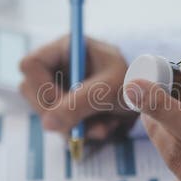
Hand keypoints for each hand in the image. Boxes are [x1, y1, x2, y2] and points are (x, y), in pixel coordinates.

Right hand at [19, 36, 136, 141]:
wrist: (150, 99)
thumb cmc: (133, 82)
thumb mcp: (110, 90)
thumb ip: (80, 103)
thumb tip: (47, 124)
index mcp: (66, 48)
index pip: (30, 66)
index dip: (41, 88)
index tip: (62, 106)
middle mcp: (58, 66)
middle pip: (31, 92)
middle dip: (57, 113)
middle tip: (81, 123)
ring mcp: (60, 87)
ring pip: (45, 112)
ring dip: (72, 127)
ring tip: (104, 126)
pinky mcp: (67, 107)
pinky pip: (59, 125)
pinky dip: (80, 132)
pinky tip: (104, 127)